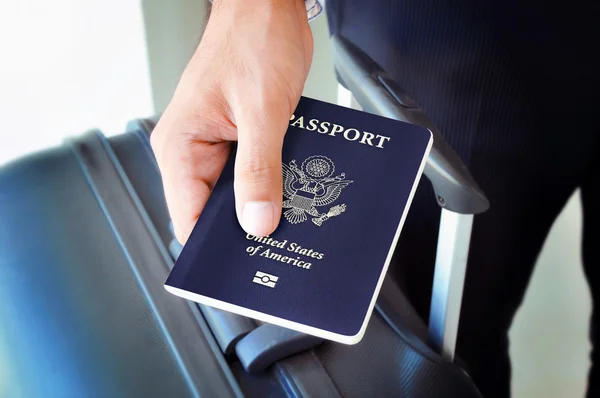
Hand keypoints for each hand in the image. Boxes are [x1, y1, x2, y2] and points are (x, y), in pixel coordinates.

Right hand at [151, 0, 312, 243]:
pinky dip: (272, 182)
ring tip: (291, 216)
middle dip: (245, 227)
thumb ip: (258, 170)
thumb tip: (256, 221)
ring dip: (262, 203)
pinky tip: (292, 189)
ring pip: (237, 193)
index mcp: (180, 145)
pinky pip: (253, 172)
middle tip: (279, 244)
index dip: (214, 247)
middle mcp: (192, 149)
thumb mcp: (261, 111)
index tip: (244, 267)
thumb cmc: (254, 40)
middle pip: (214, 210)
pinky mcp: (239, 138)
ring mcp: (216, 145)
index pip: (189, 218)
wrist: (268, 7)